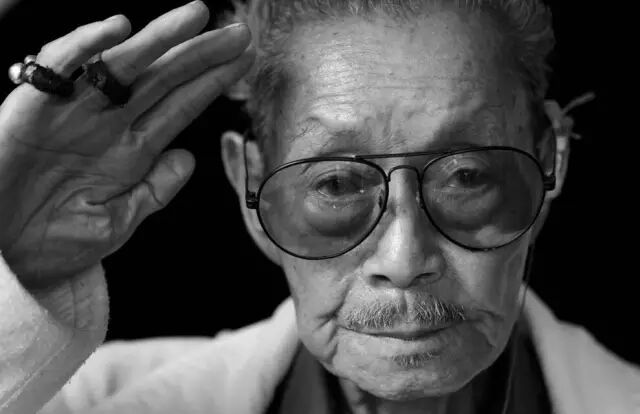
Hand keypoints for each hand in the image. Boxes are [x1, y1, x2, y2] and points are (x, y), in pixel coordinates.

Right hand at [0, 1, 254, 288]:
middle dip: (201, 54)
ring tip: (197, 17)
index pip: (182, 106)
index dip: (213, 82)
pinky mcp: (33, 108)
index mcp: (132, 151)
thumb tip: (190, 159)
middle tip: (240, 33)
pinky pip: (60, 68)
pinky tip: (118, 29)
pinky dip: (86, 47)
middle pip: (164, 78)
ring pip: (123, 65)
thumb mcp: (117, 223)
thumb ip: (155, 192)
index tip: (245, 60)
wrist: (0, 258)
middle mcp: (108, 124)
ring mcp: (74, 112)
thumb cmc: (52, 242)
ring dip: (160, 39)